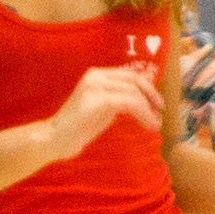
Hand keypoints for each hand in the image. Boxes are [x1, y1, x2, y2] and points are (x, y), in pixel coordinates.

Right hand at [49, 63, 165, 157]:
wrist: (54, 138)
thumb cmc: (78, 127)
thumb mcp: (104, 108)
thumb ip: (120, 99)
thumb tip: (147, 100)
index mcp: (97, 74)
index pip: (131, 76)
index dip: (149, 89)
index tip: (157, 106)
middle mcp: (96, 75)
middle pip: (135, 80)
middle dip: (152, 97)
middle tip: (159, 115)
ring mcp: (95, 86)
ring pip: (134, 93)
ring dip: (149, 111)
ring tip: (154, 125)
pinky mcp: (98, 100)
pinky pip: (130, 103)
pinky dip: (144, 115)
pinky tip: (148, 126)